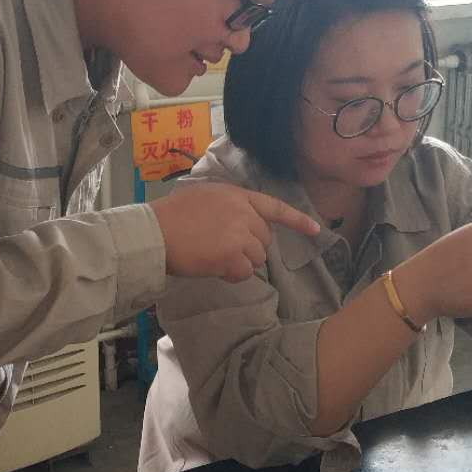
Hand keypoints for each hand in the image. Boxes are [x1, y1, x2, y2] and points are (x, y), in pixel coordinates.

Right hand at [152, 183, 318, 282]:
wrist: (155, 232)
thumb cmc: (172, 216)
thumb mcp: (205, 198)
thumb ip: (229, 207)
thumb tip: (242, 226)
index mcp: (237, 195)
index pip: (275, 207)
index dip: (297, 220)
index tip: (316, 231)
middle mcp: (244, 213)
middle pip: (264, 239)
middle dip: (249, 248)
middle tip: (221, 248)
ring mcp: (240, 234)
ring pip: (257, 258)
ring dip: (239, 262)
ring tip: (213, 256)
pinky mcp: (233, 256)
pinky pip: (245, 273)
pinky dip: (232, 275)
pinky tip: (213, 267)